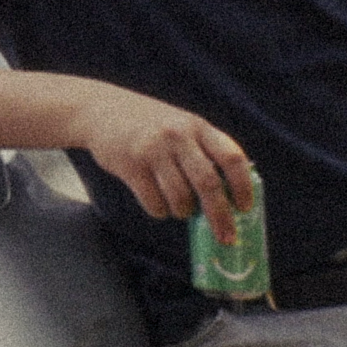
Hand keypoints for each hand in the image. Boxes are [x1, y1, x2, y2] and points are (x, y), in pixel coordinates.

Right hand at [71, 85, 256, 240]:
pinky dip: (161, 211)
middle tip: (226, 237)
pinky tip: (158, 204)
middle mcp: (178, 136)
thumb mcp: (182, 126)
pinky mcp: (131, 166)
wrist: (101, 110)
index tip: (245, 208)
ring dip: (184, 212)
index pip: (231, 158)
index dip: (243, 186)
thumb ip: (204, 151)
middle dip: (220, 216)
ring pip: (180, 198)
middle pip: (208, 184)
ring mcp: (153, 150)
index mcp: (198, 127)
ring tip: (180, 208)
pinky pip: (154, 203)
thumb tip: (228, 197)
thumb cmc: (151, 125)